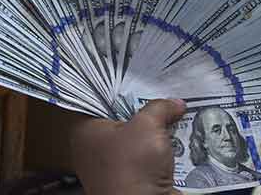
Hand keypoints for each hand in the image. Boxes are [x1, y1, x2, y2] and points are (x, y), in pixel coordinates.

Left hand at [70, 99, 186, 194]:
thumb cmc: (132, 163)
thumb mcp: (148, 124)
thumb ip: (160, 107)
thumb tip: (176, 103)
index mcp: (84, 131)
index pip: (100, 101)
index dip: (123, 89)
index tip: (142, 79)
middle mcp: (92, 150)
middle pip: (121, 120)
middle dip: (144, 111)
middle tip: (164, 95)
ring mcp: (109, 169)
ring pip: (135, 141)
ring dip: (154, 133)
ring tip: (175, 115)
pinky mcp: (129, 182)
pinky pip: (145, 159)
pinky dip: (158, 153)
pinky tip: (176, 141)